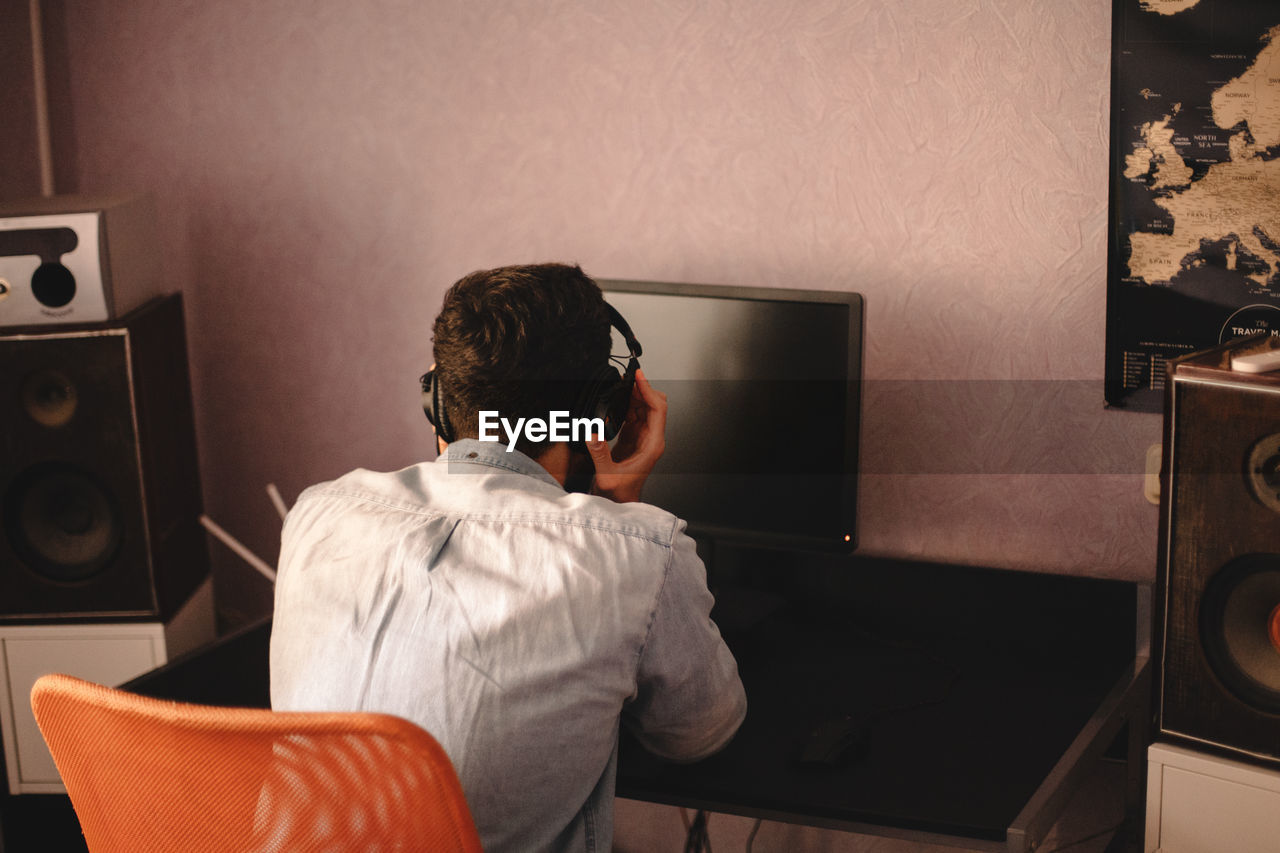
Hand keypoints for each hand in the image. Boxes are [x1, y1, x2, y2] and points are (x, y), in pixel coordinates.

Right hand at [586, 369, 665, 502]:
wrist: (619, 503)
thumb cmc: (619, 494)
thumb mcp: (607, 475)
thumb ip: (599, 453)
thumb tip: (592, 432)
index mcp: (652, 445)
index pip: (657, 410)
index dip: (648, 390)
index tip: (638, 377)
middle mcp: (651, 440)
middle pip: (654, 405)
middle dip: (642, 389)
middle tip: (627, 378)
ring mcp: (643, 438)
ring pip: (644, 408)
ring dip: (634, 395)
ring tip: (621, 385)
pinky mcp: (633, 439)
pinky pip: (634, 415)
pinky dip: (627, 405)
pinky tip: (617, 400)